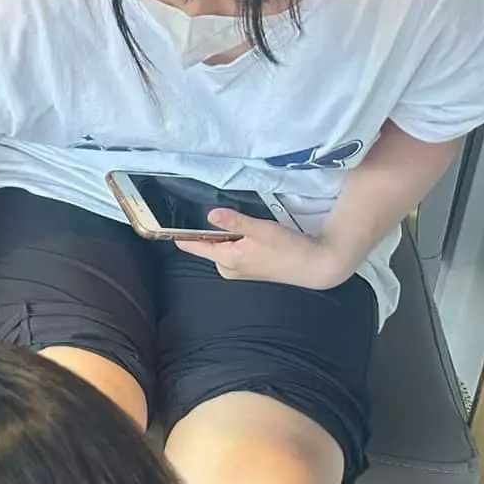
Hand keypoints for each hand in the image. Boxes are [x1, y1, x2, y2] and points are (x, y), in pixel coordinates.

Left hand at [173, 209, 352, 289]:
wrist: (315, 265)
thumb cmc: (289, 249)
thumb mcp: (260, 230)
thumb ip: (234, 222)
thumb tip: (210, 215)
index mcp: (225, 260)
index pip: (191, 245)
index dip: (179, 230)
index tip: (168, 215)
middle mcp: (226, 268)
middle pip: (206, 242)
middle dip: (212, 228)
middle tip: (229, 216)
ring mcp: (236, 269)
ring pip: (221, 245)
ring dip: (228, 233)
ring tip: (247, 227)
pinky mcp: (247, 267)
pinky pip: (232, 249)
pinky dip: (237, 240)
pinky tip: (253, 235)